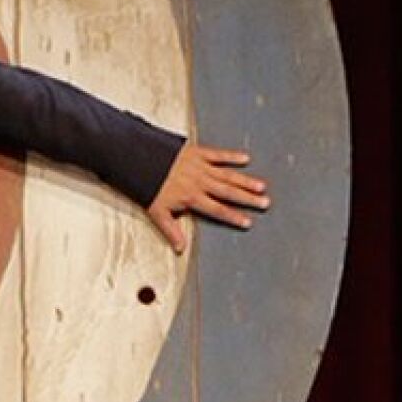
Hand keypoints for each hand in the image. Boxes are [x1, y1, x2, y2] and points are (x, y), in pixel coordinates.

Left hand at [145, 142, 268, 254]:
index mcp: (191, 197)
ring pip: (227, 175)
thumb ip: (171, 230)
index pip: (216, 209)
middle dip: (247, 199)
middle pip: (227, 192)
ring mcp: (199, 166)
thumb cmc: (146, 184)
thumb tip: (180, 248)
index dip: (232, 216)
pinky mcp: (196, 152)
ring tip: (261, 186)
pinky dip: (231, 156)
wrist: (138, 158)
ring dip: (245, 181)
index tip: (248, 222)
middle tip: (264, 203)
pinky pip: (217, 154)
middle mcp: (199, 182)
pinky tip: (245, 158)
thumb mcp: (156, 211)